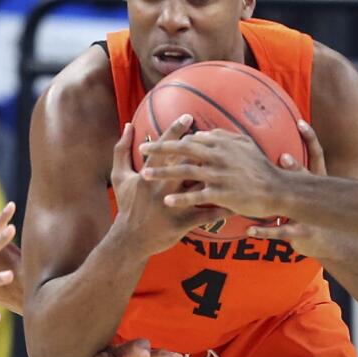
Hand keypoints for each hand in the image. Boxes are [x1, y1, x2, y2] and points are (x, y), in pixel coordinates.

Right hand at [111, 115, 232, 256]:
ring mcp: (172, 206)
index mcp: (146, 175)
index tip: (189, 116)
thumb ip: (121, 150)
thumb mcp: (119, 176)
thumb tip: (128, 125)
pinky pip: (206, 214)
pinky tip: (238, 202)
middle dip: (201, 148)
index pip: (163, 149)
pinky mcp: (181, 223)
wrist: (129, 240)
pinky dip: (222, 208)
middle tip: (217, 135)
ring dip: (217, 176)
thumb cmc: (127, 205)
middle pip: (185, 163)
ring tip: (234, 165)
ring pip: (199, 187)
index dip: (176, 131)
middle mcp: (160, 188)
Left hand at [141, 124, 296, 217]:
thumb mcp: (245, 145)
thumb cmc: (261, 167)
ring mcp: (219, 175)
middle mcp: (218, 157)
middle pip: (183, 150)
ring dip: (163, 173)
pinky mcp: (222, 194)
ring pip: (185, 172)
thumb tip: (202, 133)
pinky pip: (197, 196)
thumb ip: (223, 137)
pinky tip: (166, 201)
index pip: (192, 138)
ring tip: (146, 174)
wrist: (277, 189)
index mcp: (222, 144)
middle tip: (143, 149)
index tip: (157, 140)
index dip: (173, 138)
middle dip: (161, 149)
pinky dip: (181, 198)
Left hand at [247, 120, 340, 257]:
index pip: (317, 156)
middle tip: (284, 157)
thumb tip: (282, 154)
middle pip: (308, 179)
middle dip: (296, 168)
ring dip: (278, 201)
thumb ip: (296, 175)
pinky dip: (264, 231)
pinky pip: (280, 232)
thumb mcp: (308, 193)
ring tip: (263, 195)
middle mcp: (312, 197)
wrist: (323, 241)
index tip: (301, 123)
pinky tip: (249, 230)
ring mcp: (307, 215)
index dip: (311, 139)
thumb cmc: (311, 213)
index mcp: (314, 183)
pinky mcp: (298, 233)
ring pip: (293, 207)